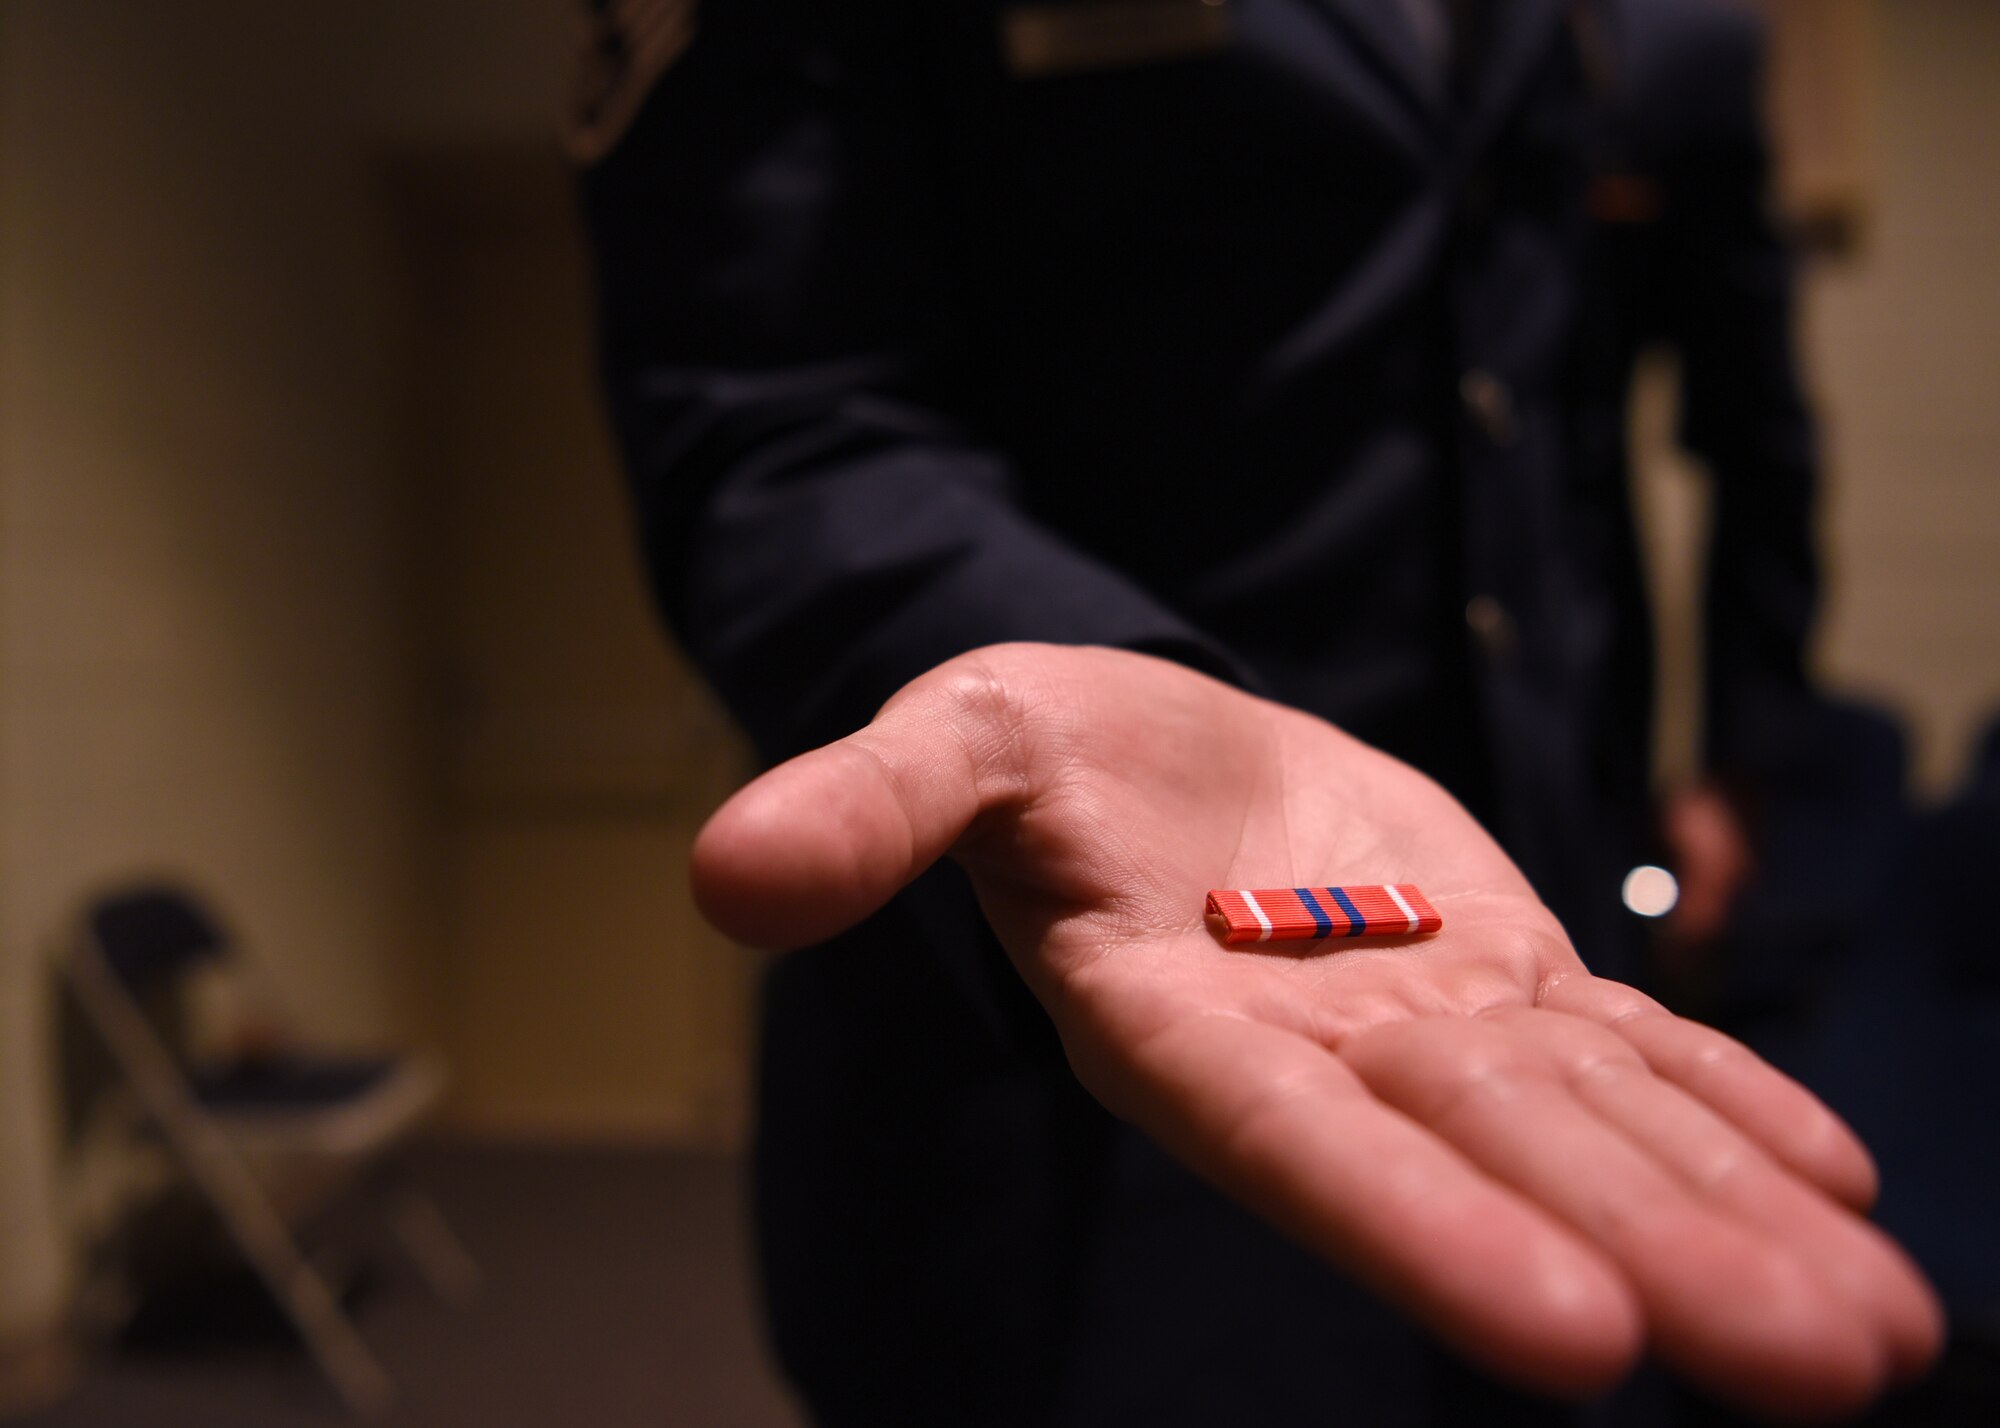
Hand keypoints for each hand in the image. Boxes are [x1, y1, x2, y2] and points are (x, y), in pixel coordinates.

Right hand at [693, 644, 1940, 1416]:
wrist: (1146, 740)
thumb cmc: (1040, 750)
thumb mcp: (952, 737)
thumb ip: (872, 811)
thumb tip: (727, 874)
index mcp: (1170, 1018)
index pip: (1294, 1142)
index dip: (1418, 1231)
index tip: (1576, 1342)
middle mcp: (1312, 1049)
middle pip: (1489, 1161)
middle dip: (1650, 1259)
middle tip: (1823, 1374)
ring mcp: (1420, 1019)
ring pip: (1587, 1120)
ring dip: (1731, 1216)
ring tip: (1878, 1335)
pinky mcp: (1495, 965)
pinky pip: (1622, 1042)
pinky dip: (1725, 1102)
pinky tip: (1839, 1180)